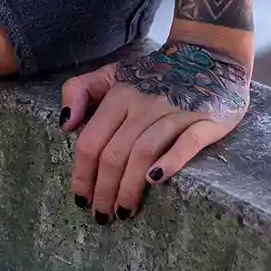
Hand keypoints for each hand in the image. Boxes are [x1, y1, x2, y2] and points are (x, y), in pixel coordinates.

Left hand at [60, 38, 250, 221]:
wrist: (206, 56)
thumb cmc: (153, 74)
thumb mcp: (112, 74)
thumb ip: (80, 90)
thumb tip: (64, 125)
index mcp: (119, 94)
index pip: (92, 141)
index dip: (83, 173)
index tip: (81, 199)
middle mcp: (144, 103)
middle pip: (116, 153)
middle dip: (104, 189)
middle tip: (102, 215)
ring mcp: (175, 112)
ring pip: (144, 152)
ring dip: (130, 187)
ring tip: (124, 211)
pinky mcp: (205, 121)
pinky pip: (187, 143)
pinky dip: (170, 162)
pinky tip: (156, 181)